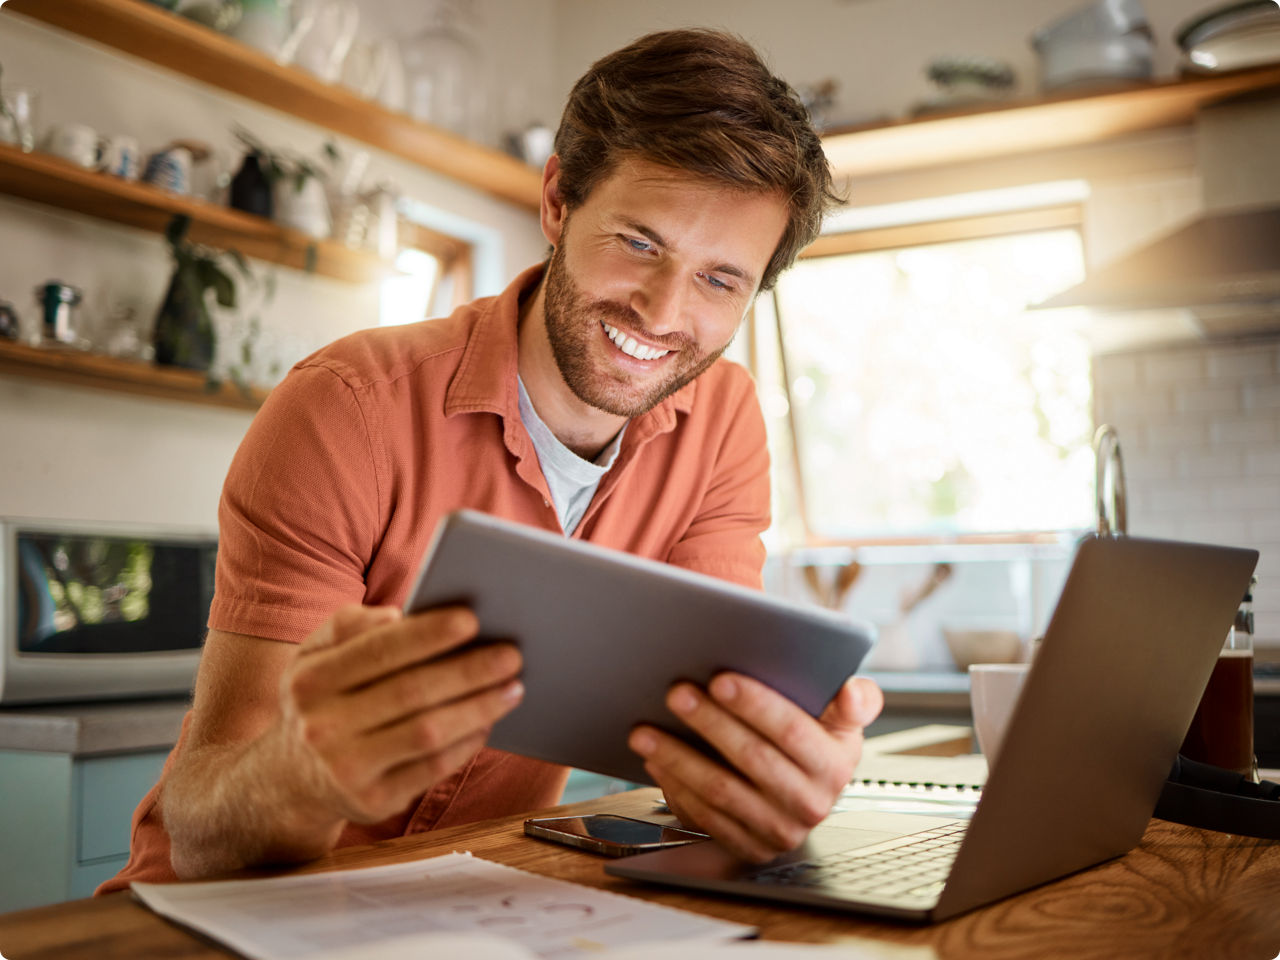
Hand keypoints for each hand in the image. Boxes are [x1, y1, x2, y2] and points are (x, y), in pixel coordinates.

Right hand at [273, 604, 523, 827]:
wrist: (287, 782)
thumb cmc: (320, 702)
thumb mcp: (312, 658)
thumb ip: (348, 626)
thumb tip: (397, 615)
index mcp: (309, 680)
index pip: (376, 650)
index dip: (427, 634)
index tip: (472, 619)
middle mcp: (322, 726)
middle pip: (410, 691)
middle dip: (467, 670)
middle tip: (511, 654)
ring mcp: (347, 769)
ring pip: (427, 731)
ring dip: (478, 707)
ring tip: (513, 686)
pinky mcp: (372, 802)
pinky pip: (432, 767)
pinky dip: (466, 743)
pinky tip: (488, 722)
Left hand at [628, 675, 882, 862]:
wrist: (805, 795)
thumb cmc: (816, 743)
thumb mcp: (842, 720)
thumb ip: (856, 699)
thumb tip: (852, 693)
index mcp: (834, 765)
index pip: (791, 730)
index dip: (754, 704)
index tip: (720, 678)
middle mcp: (810, 803)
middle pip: (751, 757)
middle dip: (709, 722)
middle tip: (676, 693)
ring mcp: (777, 830)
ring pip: (721, 790)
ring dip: (678, 757)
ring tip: (647, 728)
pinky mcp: (747, 847)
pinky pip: (705, 817)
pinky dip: (676, 786)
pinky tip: (655, 759)